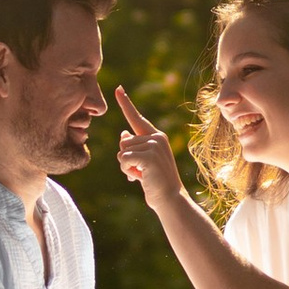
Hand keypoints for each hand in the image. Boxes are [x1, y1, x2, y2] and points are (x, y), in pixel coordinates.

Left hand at [113, 83, 183, 214]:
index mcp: (156, 136)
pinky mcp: (149, 155)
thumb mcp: (143, 162)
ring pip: (122, 151)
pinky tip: (139, 177)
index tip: (118, 88)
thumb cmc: (155, 182)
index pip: (136, 118)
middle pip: (123, 141)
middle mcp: (156, 137)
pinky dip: (126, 170)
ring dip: (126, 167)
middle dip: (126, 159)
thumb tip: (123, 133)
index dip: (125, 103)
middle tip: (141, 171)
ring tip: (142, 175)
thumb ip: (134, 147)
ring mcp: (153, 145)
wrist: (169, 199)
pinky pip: (124, 159)